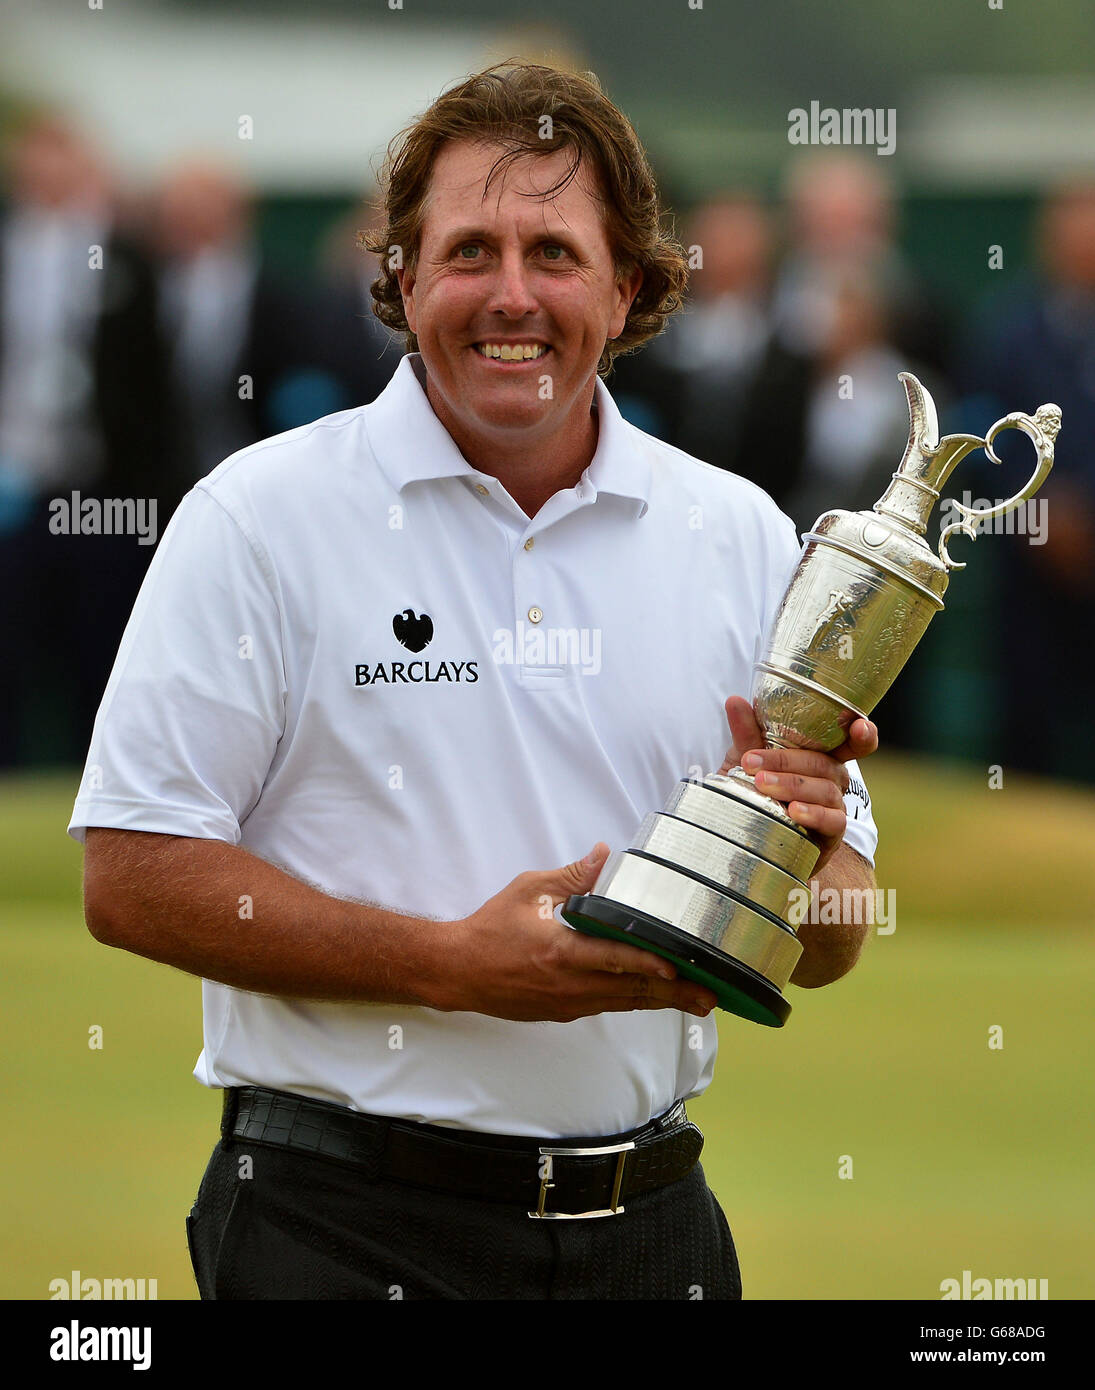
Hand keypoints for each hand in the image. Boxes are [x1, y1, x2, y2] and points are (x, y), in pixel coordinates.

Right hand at [436, 845, 717, 1022]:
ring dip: (661, 1001)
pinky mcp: (564, 1011)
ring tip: (697, 1001)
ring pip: (624, 1003)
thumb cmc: (490, 930)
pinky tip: (654, 997)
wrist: (457, 973)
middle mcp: (570, 984)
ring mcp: (568, 1002)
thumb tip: (604, 855)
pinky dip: (635, 1001)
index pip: (614, 959)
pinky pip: (608, 1006)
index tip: (678, 969)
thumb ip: (571, 877)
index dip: (648, 965)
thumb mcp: (528, 891)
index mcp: (561, 952)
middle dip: (674, 994)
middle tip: (711, 995)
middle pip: (631, 991)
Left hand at [716, 695, 877, 873]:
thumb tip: (735, 701)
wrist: (746, 838)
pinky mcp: (830, 835)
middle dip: (787, 761)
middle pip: (824, 763)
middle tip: (751, 762)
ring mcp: (834, 806)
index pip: (851, 741)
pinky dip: (814, 814)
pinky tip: (794, 812)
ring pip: (825, 790)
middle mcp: (833, 779)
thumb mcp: (747, 761)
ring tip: (761, 784)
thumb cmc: (755, 793)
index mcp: (820, 755)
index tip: (860, 725)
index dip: (862, 733)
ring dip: (792, 785)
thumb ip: (746, 734)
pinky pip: (832, 821)